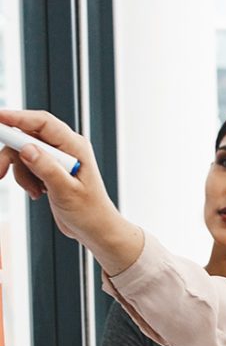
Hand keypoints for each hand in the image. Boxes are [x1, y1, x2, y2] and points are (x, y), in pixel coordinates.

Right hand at [0, 109, 141, 274]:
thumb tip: (27, 149)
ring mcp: (57, 157)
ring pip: (23, 152)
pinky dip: (25, 179)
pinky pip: (25, 165)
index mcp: (75, 146)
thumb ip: (47, 169)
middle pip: (27, 136)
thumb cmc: (89, 211)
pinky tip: (38, 193)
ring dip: (20, 173)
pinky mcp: (49, 168)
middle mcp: (66, 147)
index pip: (42, 123)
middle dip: (11, 154)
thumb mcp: (66, 191)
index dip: (18, 117)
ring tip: (34, 191)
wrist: (94, 228)